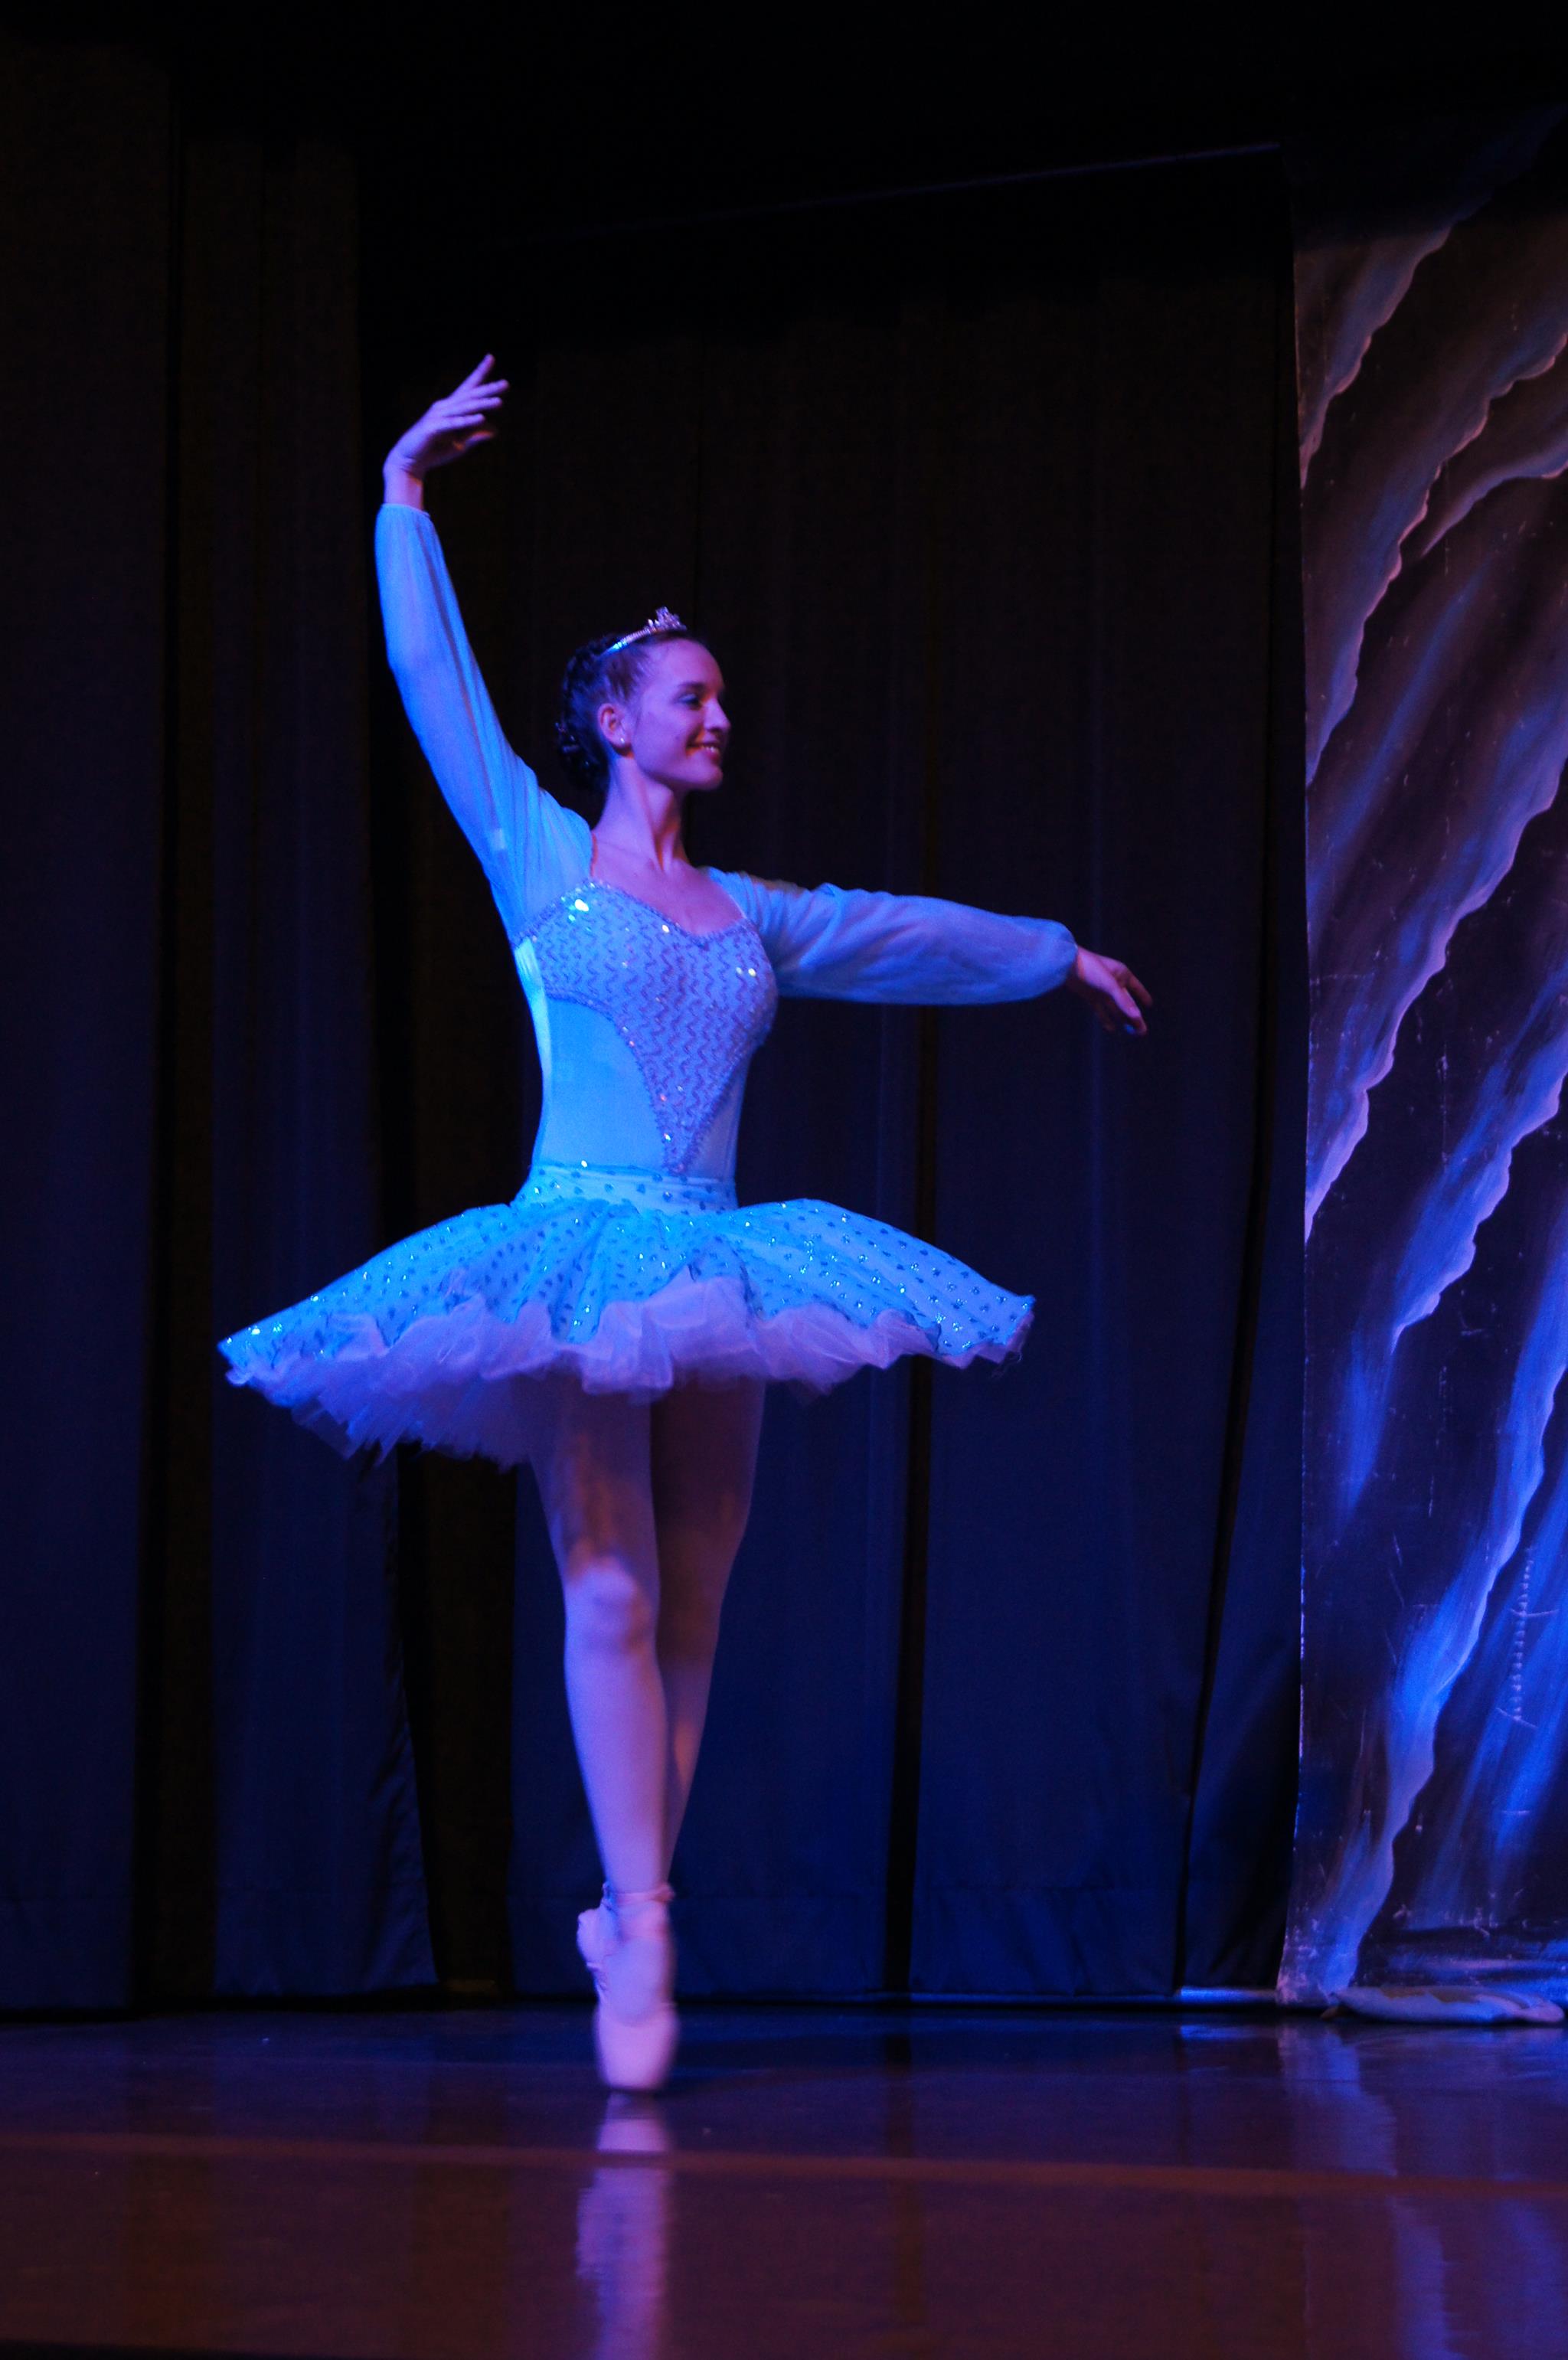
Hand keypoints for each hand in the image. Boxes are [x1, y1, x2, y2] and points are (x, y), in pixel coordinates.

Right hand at [382, 356, 507, 500]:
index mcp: (451, 408)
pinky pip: (454, 424)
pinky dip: (467, 421)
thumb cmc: (434, 451)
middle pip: (470, 396)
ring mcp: (438, 416)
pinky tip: (481, 418)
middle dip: (488, 389)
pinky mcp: (433, 429)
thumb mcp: (460, 444)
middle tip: (506, 384)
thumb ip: (475, 435)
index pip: (468, 388)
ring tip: (499, 402)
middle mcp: (444, 407)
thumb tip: (495, 431)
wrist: (409, 461)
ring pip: (464, 409)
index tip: (491, 358)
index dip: (480, 373)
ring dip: (482, 405)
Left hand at [1066, 946, 1152, 1035]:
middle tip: (1142, 1032)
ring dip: (1122, 1020)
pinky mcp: (1091, 996)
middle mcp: (1114, 982)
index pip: (1136, 987)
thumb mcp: (1109, 985)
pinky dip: (1106, 1020)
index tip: (1149, 1005)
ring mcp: (1101, 990)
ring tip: (1132, 1034)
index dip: (1142, 996)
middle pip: (1126, 1002)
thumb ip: (1123, 1001)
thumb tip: (1137, 1017)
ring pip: (1115, 1008)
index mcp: (1122, 974)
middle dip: (1134, 1017)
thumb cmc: (1090, 968)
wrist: (1066, 964)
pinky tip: (1112, 1029)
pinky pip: (1101, 1011)